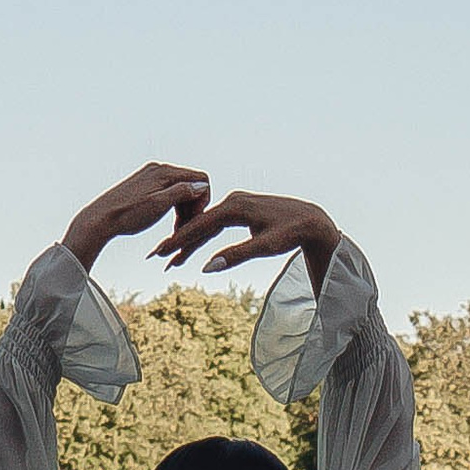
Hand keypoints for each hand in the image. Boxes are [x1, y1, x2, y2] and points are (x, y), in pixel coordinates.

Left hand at [61, 164, 212, 269]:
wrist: (99, 220)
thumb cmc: (126, 215)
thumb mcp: (159, 205)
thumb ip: (182, 192)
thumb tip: (201, 186)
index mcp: (163, 171)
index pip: (200, 179)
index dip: (202, 200)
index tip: (193, 219)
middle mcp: (158, 169)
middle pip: (191, 184)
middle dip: (192, 206)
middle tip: (184, 228)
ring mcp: (150, 177)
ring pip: (180, 190)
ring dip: (183, 209)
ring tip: (174, 229)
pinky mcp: (144, 186)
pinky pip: (168, 193)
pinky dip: (172, 207)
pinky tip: (165, 221)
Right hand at [156, 190, 341, 285]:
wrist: (311, 220)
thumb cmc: (291, 233)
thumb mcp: (265, 247)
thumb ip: (236, 256)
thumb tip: (207, 267)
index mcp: (235, 208)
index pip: (201, 226)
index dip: (180, 240)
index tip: (162, 253)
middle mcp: (233, 201)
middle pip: (199, 224)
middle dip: (178, 241)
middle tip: (158, 257)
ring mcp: (236, 203)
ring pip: (207, 224)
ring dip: (189, 240)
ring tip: (171, 257)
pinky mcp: (241, 209)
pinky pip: (216, 223)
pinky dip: (204, 235)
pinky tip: (193, 246)